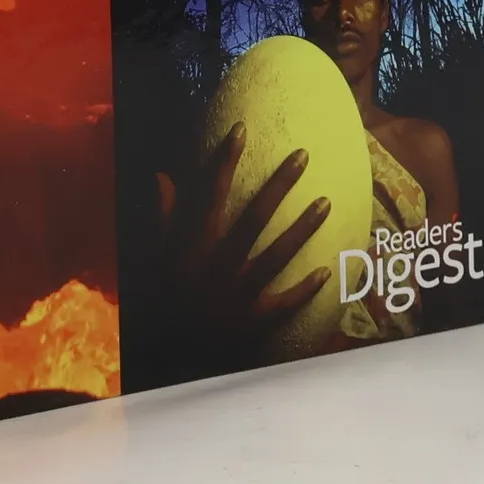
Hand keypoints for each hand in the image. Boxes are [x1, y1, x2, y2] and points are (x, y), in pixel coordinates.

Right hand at [157, 122, 332, 368]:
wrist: (171, 354)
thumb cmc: (165, 297)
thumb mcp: (156, 254)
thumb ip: (161, 215)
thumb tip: (161, 176)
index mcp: (194, 246)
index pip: (211, 194)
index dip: (225, 160)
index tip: (241, 129)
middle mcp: (218, 265)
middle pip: (253, 217)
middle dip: (279, 184)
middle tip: (303, 155)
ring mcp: (238, 293)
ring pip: (276, 255)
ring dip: (302, 228)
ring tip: (326, 202)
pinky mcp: (253, 320)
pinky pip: (284, 302)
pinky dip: (305, 288)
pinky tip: (326, 270)